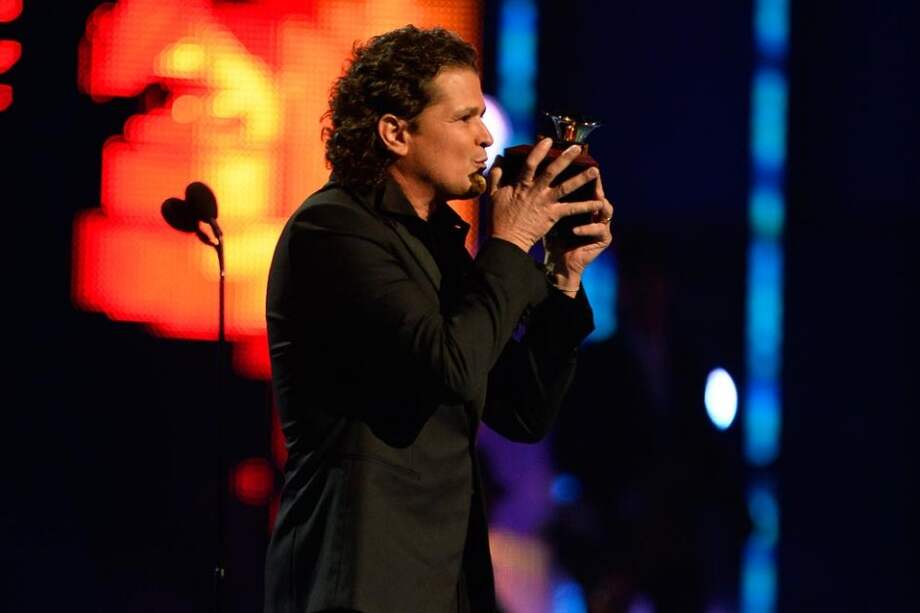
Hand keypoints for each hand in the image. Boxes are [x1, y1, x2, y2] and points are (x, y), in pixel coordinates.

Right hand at [487, 138, 604, 252]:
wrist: (508, 240)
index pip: (531, 163)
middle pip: (553, 171)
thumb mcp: (494, 195)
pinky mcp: (553, 215)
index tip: (548, 140)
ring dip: (581, 179)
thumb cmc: (499, 218)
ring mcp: (546, 203)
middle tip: (578, 148)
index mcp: (521, 184)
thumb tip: (498, 160)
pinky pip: (572, 209)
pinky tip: (599, 203)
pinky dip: (586, 206)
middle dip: (566, 158)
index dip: (539, 150)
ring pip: (566, 188)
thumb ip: (496, 176)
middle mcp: (536, 191)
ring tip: (595, 171)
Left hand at [544, 171, 613, 290]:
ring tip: (594, 200)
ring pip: (606, 210)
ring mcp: (602, 226)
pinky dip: (586, 229)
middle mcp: (596, 215)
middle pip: (601, 195)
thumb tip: (538, 180)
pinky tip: (575, 229)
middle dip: (598, 185)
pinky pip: (599, 230)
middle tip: (594, 175)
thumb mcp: (551, 216)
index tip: (580, 165)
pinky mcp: (604, 239)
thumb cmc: (553, 239)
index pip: (588, 189)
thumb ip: (550, 199)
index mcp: (585, 207)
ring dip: (597, 205)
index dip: (586, 177)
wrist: (558, 264)